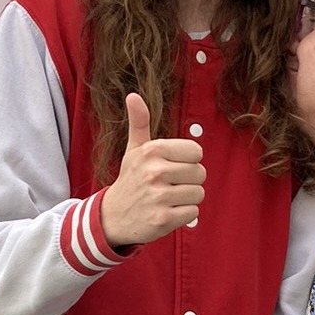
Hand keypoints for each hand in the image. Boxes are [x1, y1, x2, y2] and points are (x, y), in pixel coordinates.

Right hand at [100, 93, 204, 246]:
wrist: (113, 216)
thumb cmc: (131, 179)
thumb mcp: (134, 149)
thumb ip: (139, 122)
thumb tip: (133, 96)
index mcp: (152, 151)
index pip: (196, 152)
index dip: (188, 160)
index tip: (172, 166)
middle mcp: (155, 172)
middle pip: (200, 173)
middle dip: (189, 181)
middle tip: (169, 185)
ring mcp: (158, 197)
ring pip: (199, 193)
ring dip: (187, 198)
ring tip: (168, 198)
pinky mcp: (163, 219)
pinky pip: (193, 212)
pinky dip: (183, 214)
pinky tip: (167, 211)